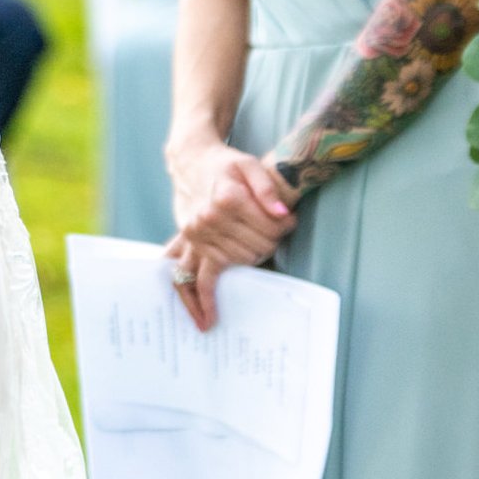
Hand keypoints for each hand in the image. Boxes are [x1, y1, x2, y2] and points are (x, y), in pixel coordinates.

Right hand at [165, 139, 295, 328]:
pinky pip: (190, 275)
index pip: (269, 228)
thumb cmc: (225, 164)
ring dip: (249, 262)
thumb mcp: (250, 166)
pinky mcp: (190, 243)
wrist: (190, 161)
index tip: (288, 220)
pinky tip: (205, 318)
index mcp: (227, 199)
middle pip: (254, 249)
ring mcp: (196, 235)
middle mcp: (208, 220)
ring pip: (231, 264)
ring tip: (246, 268)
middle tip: (275, 233)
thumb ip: (268, 189)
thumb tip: (283, 214)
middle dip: (270, 244)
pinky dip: (198, 298)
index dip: (285, 226)